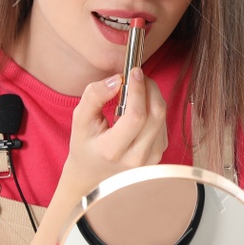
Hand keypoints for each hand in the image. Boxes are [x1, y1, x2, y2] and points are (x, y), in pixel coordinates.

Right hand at [57, 67, 167, 203]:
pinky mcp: (158, 156)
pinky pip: (164, 125)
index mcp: (112, 150)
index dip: (139, 90)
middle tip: (137, 75)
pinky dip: (154, 109)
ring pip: (162, 118)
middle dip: (149, 88)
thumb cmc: (86, 144)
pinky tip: (140, 107)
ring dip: (153, 96)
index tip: (134, 71)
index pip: (136, 116)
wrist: (93, 172)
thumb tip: (117, 79)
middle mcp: (135, 158)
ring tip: (137, 89)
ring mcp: (150, 160)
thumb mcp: (80, 119)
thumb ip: (94, 96)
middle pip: (156, 115)